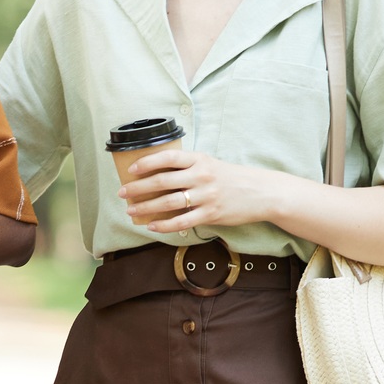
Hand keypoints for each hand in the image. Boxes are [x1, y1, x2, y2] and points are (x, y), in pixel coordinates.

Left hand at [120, 148, 278, 233]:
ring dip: (147, 207)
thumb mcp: (210, 164)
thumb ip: (188, 168)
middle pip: (163, 181)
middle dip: (139, 188)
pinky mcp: (211, 214)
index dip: (147, 163)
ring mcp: (206, 196)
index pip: (169, 158)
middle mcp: (202, 176)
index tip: (131, 169)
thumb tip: (158, 175)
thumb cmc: (231, 178)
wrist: (261, 192)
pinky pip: (182, 221)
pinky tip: (152, 226)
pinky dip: (164, 224)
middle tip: (123, 193)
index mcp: (200, 160)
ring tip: (132, 211)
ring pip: (169, 202)